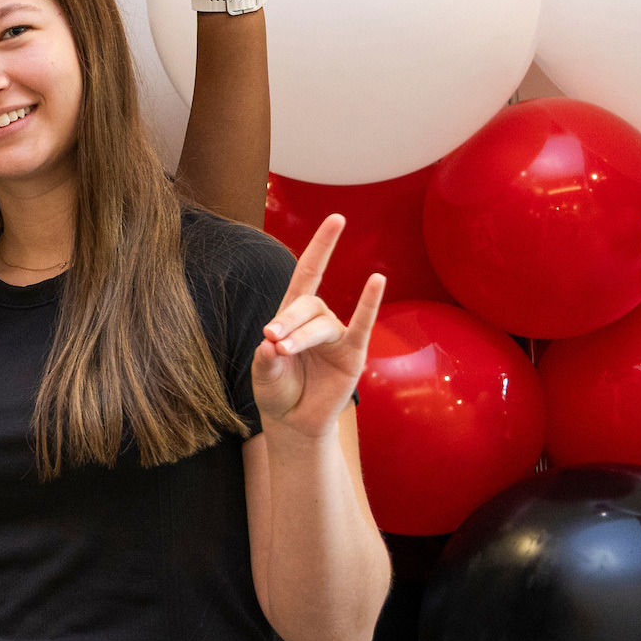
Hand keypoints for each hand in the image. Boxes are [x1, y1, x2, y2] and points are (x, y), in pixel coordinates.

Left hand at [253, 214, 384, 438]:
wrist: (294, 422)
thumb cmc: (278, 392)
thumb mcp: (263, 377)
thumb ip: (264, 361)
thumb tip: (269, 344)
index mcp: (292, 316)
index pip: (307, 273)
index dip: (321, 246)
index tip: (337, 219)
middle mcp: (318, 320)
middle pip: (306, 305)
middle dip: (287, 319)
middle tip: (272, 338)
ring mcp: (337, 336)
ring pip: (321, 324)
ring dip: (302, 335)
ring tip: (284, 350)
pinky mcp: (353, 354)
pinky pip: (362, 326)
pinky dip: (368, 304)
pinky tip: (377, 280)